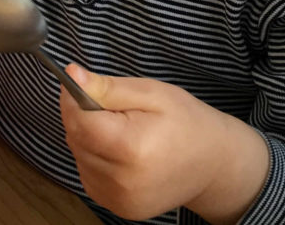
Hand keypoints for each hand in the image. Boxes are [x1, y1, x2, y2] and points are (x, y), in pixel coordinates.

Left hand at [60, 64, 268, 224]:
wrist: (214, 165)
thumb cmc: (186, 122)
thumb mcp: (151, 93)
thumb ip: (107, 87)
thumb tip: (70, 75)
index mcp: (130, 149)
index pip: (77, 120)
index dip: (73, 98)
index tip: (82, 85)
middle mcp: (122, 181)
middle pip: (76, 138)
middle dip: (82, 116)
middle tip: (109, 106)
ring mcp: (120, 199)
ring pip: (79, 156)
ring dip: (88, 138)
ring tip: (120, 130)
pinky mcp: (119, 209)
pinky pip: (88, 174)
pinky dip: (94, 158)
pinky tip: (119, 150)